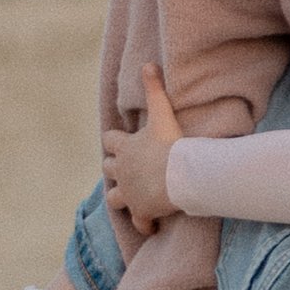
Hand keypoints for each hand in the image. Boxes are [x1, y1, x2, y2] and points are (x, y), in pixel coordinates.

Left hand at [102, 63, 184, 224]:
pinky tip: (149, 225)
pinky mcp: (140, 211)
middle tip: (127, 169)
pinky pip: (138, 222)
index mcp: (124, 148)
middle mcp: (121, 171)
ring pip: (114, 198)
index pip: (109, 141)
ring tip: (132, 198)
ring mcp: (129, 193)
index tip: (121, 143)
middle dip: (115, 169)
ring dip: (121, 197)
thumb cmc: (172, 145)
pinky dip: (142, 223)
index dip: (114, 142)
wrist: (181, 175)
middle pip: (108, 169)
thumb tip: (148, 64)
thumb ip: (154, 89)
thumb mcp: (162, 114)